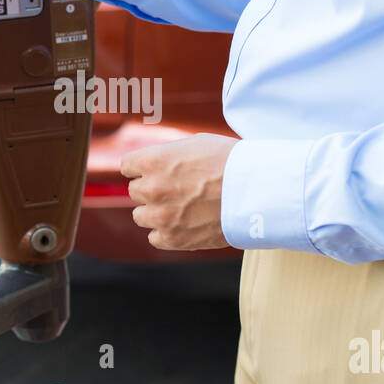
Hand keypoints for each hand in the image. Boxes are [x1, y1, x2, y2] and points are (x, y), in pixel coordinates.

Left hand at [120, 134, 237, 250]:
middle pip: (135, 191)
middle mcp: (151, 187)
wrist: (256, 190)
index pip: (127, 166)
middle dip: (153, 189)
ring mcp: (160, 215)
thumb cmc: (230, 162)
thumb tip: (153, 165)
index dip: (142, 168)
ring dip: (156, 212)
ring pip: (141, 216)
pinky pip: (154, 237)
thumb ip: (167, 156)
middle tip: (179, 189)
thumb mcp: (195, 145)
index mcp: (153, 160)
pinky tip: (185, 224)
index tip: (156, 171)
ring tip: (183, 207)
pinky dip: (167, 233)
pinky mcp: (173, 238)